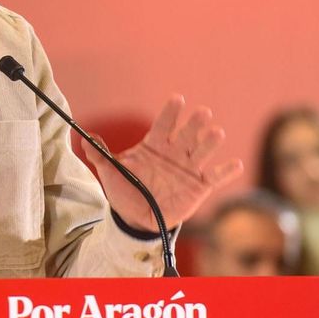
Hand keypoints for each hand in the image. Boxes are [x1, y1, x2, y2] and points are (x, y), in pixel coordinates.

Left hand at [83, 96, 242, 231]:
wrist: (136, 218)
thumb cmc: (124, 190)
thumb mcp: (110, 172)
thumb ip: (99, 155)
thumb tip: (83, 136)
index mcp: (153, 145)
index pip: (163, 124)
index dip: (170, 112)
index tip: (177, 99)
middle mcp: (174, 152)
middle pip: (186, 134)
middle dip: (194, 123)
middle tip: (202, 112)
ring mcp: (188, 168)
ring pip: (202, 151)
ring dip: (210, 142)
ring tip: (216, 133)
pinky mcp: (199, 186)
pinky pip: (216, 177)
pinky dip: (226, 171)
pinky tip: (235, 164)